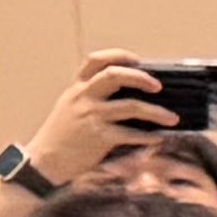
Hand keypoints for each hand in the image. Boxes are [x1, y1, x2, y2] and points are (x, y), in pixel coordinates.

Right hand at [18, 53, 168, 192]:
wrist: (45, 161)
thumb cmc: (61, 136)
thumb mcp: (70, 107)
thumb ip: (91, 97)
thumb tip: (130, 95)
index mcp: (77, 88)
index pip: (95, 60)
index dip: (118, 55)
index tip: (138, 59)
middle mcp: (84, 97)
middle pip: (114, 75)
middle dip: (140, 77)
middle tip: (159, 86)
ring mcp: (92, 116)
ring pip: (131, 106)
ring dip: (156, 112)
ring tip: (172, 118)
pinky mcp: (99, 137)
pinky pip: (131, 134)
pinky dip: (147, 136)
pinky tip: (158, 138)